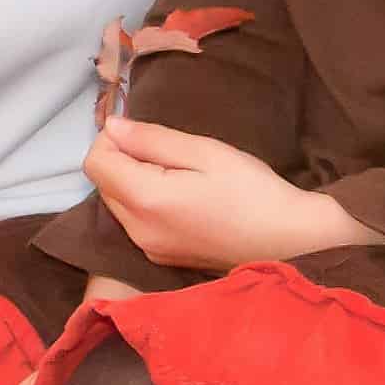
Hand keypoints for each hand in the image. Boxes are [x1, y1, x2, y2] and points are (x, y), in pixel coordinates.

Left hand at [83, 120, 379, 270]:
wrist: (289, 240)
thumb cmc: (252, 190)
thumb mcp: (204, 152)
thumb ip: (151, 139)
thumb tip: (112, 126)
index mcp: (145, 201)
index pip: (95, 162)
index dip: (111, 137)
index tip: (144, 129)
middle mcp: (137, 231)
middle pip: (103, 183)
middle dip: (121, 158)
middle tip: (166, 148)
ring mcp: (149, 249)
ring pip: (117, 203)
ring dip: (133, 180)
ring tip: (178, 171)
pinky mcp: (161, 258)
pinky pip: (135, 221)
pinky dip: (145, 201)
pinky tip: (181, 195)